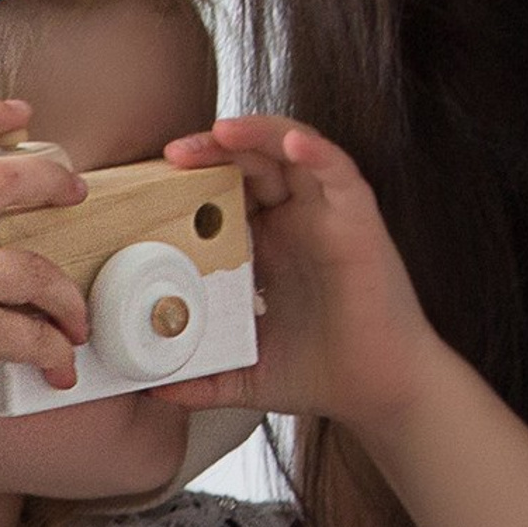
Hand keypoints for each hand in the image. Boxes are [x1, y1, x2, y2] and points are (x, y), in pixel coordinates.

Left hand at [161, 116, 441, 433]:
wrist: (379, 394)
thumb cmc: (321, 373)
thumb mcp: (243, 374)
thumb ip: (199, 379)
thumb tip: (148, 392)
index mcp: (267, 245)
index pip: (224, 192)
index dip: (191, 181)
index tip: (151, 186)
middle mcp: (297, 221)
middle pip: (251, 162)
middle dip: (212, 150)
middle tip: (172, 155)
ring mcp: (328, 216)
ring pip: (292, 151)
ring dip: (256, 134)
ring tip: (219, 132)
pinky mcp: (359, 221)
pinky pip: (339, 171)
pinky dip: (315, 151)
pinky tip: (290, 144)